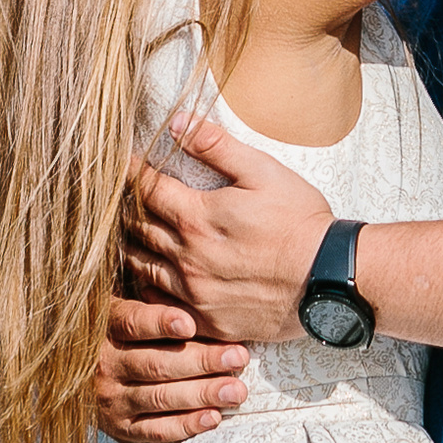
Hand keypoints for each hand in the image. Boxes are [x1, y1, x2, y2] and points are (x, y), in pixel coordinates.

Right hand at [91, 297, 250, 442]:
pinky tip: (213, 417)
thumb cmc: (123, 332)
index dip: (159, 323)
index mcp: (105, 327)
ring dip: (202, 394)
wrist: (84, 375)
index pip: (131, 322)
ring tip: (235, 390)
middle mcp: (104, 364)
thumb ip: (152, 298)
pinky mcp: (120, 428)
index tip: (189, 323)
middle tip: (238, 357)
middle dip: (201, 361)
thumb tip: (199, 287)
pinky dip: (186, 425)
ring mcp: (111, 399)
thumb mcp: (125, 306)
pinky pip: (155, 430)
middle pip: (155, 363)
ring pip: (160, 397)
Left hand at [124, 119, 333, 344]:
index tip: (122, 163)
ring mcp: (195, 293)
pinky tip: (145, 279)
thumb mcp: (263, 171)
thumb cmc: (300, 221)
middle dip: (124, 209)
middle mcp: (187, 258)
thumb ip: (216, 146)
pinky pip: (161, 305)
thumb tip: (178, 123)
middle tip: (114, 198)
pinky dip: (146, 289)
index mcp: (197, 218)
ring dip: (129, 248)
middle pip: (138, 229)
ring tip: (121, 234)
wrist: (329, 280)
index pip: (148, 189)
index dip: (132, 173)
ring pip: (142, 268)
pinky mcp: (208, 320)